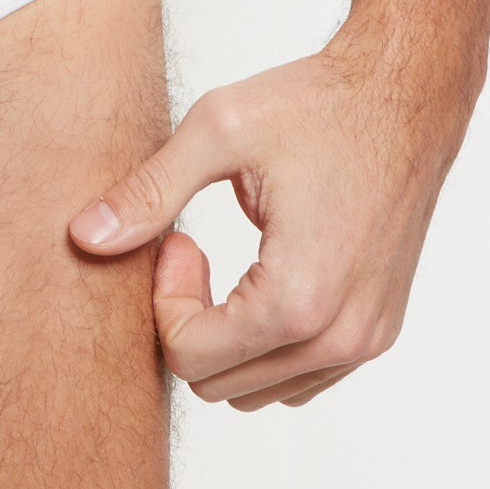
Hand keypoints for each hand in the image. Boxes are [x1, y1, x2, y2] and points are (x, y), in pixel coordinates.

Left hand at [68, 41, 466, 409]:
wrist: (406, 95)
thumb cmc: (321, 105)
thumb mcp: (220, 131)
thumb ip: (149, 192)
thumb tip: (83, 237)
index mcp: (299, 298)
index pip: (191, 359)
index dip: (163, 302)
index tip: (177, 242)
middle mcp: (340, 336)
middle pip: (219, 386)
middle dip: (188, 323)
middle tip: (191, 249)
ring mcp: (366, 341)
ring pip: (259, 394)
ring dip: (226, 342)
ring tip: (228, 266)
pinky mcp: (378, 333)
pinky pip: (301, 379)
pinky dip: (266, 347)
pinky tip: (263, 281)